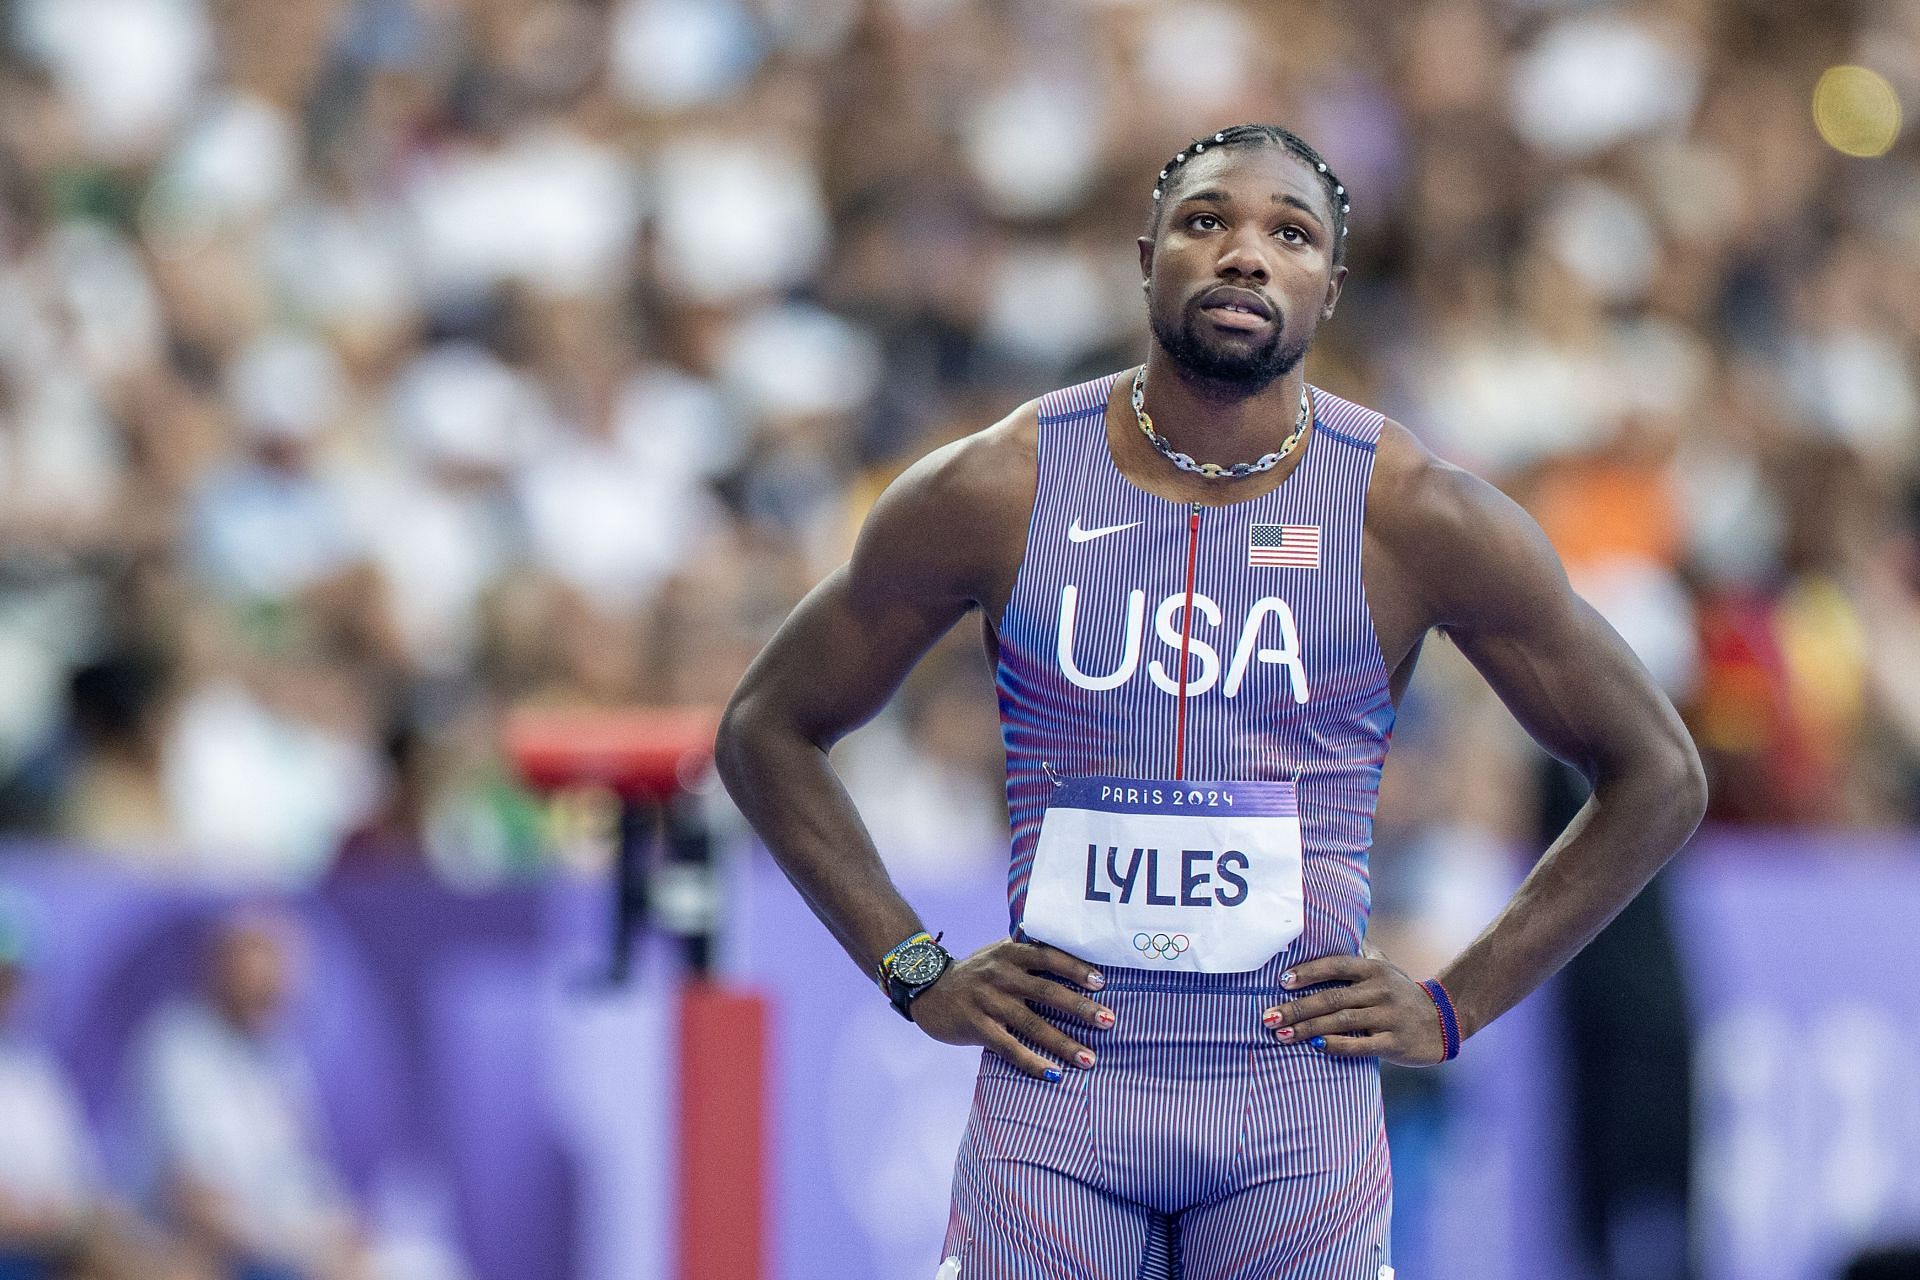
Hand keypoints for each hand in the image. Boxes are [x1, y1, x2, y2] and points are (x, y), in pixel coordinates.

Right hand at [907, 939, 1113, 1080]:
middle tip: (1108, 1020)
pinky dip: (1032, 1062)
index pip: (1048, 956)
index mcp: (1009, 952)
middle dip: (1080, 1008)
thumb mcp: (998, 952)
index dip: (1075, 967)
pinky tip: (1053, 1073)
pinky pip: (1009, 1048)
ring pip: (1032, 1024)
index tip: (1101, 982)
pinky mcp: (977, 1027)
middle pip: (1047, 991)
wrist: (927, 988)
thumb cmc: (976, 972)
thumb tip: (1077, 958)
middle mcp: (1000, 975)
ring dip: (1063, 1043)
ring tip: (1089, 1058)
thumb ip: (1029, 953)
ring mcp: (988, 1002)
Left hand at [1260, 949, 1448, 1066]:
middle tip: (1269, 1016)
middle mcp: (1380, 990)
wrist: (1443, 1022)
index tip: (1281, 980)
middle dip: (1296, 1007)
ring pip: (1340, 1021)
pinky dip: (1336, 1045)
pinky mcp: (1394, 1042)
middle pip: (1331, 997)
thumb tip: (1339, 924)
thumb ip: (1363, 951)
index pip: (1336, 965)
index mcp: (1374, 970)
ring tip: (1281, 1034)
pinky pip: (1360, 1044)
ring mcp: (1388, 1016)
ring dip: (1308, 1029)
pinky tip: (1316, 1046)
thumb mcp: (1386, 967)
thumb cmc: (1403, 993)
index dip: (1308, 971)